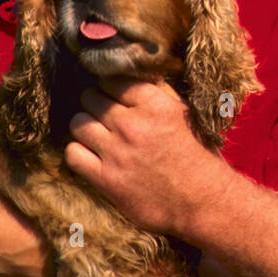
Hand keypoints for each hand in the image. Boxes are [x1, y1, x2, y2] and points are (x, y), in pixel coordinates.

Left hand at [64, 78, 229, 238]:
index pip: (113, 80)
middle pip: (91, 97)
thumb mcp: (186, 115)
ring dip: (85, 125)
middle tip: (104, 115)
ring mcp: (117, 152)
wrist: (204, 202)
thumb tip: (137, 74)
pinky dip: (78, 152)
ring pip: (78, 123)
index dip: (111, 86)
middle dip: (96, 104)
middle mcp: (133, 124)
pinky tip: (91, 155)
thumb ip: (160, 93)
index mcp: (156, 104)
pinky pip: (73, 154)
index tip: (115, 96)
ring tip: (96, 134)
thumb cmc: (199, 157)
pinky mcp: (106, 179)